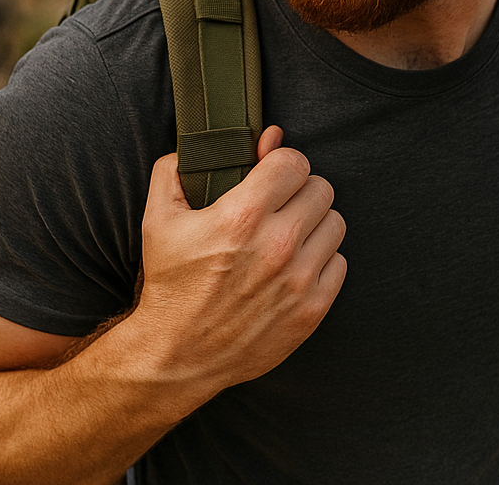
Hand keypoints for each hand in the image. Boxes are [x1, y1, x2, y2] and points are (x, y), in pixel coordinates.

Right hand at [132, 126, 346, 401]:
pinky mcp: (312, 310)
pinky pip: (339, 263)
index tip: (272, 175)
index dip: (281, 164)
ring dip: (314, 224)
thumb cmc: (169, 284)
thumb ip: (181, 167)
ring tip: (289, 234)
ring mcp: (298, 280)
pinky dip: (321, 261)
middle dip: (299, 191)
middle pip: (321, 188)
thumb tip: (240, 140)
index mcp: (242, 217)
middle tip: (280, 206)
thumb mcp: (159, 218)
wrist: (176, 357)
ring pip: (334, 223)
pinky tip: (295, 266)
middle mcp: (276, 245)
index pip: (294, 163)